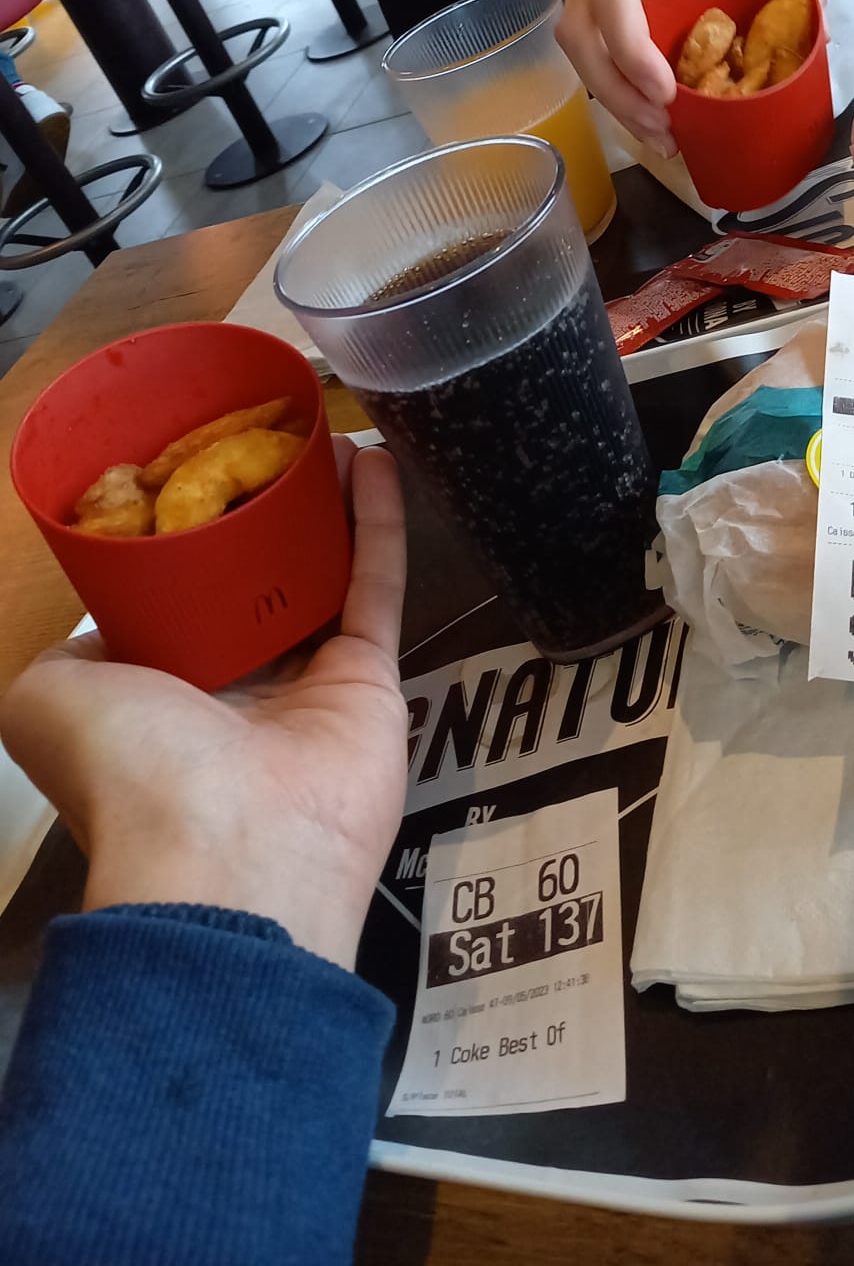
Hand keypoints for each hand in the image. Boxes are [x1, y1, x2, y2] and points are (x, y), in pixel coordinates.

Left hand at [0, 445, 408, 970]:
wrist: (229, 855)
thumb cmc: (131, 768)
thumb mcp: (44, 697)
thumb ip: (66, 647)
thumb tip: (100, 619)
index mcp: (155, 689)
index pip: (174, 594)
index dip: (185, 527)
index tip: (191, 461)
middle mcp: (230, 684)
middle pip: (253, 577)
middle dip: (260, 508)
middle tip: (269, 435)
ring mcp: (307, 681)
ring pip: (319, 571)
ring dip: (324, 503)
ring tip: (325, 430)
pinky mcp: (371, 679)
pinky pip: (376, 585)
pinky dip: (379, 521)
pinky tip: (374, 456)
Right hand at [560, 0, 827, 153]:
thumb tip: (818, 27)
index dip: (631, 50)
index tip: (666, 91)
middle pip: (579, 35)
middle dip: (616, 94)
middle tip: (667, 132)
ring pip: (573, 38)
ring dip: (608, 89)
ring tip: (657, 128)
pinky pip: (586, 27)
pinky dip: (609, 68)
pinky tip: (646, 94)